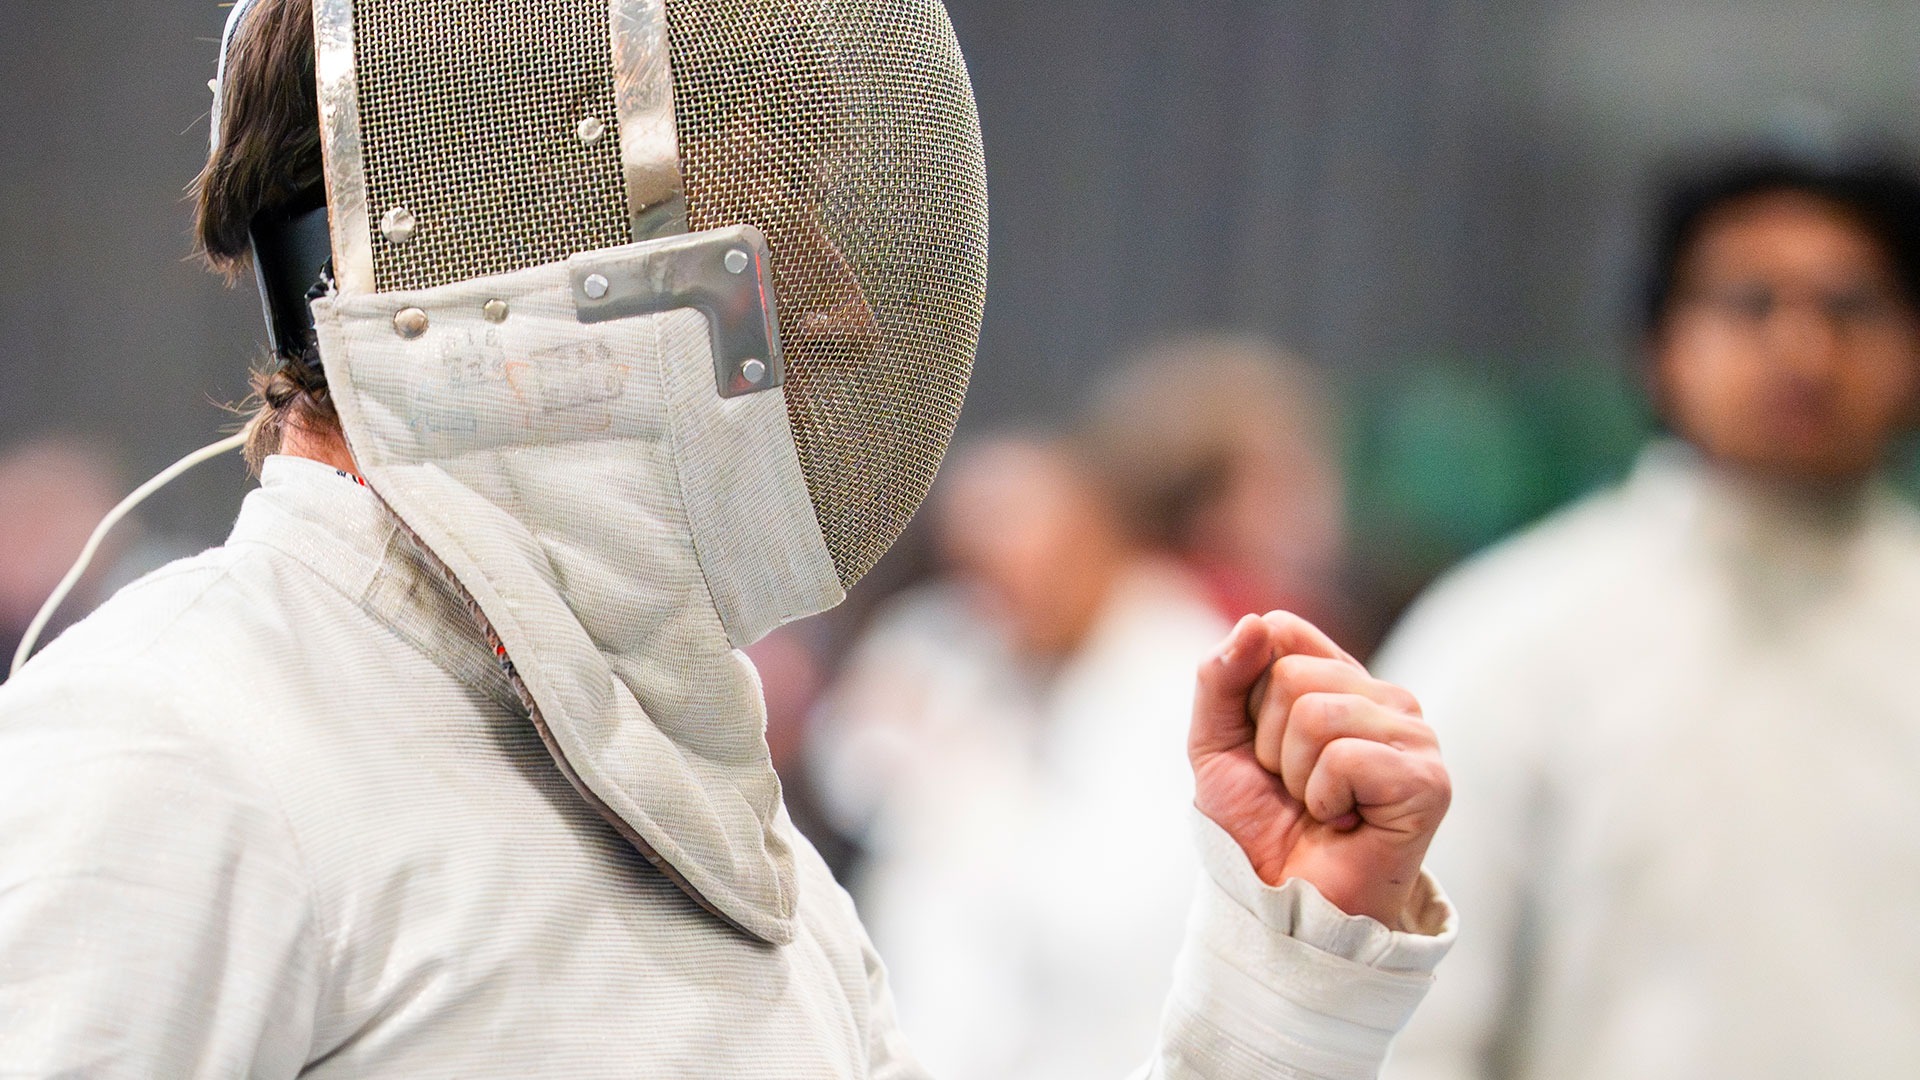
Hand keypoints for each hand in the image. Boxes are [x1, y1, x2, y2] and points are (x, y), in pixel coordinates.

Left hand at [1189, 611, 1449, 928]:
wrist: (1280, 906)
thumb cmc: (1257, 827)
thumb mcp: (1215, 745)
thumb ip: (1221, 679)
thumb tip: (1256, 621)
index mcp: (1341, 680)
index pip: (1282, 630)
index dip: (1248, 693)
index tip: (1259, 746)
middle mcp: (1385, 698)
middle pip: (1291, 675)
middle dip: (1268, 744)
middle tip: (1293, 790)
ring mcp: (1415, 736)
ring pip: (1316, 713)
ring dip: (1295, 776)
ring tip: (1319, 808)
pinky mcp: (1429, 780)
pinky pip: (1346, 757)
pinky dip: (1325, 798)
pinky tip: (1344, 822)